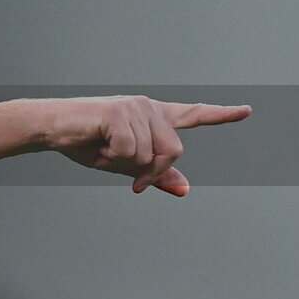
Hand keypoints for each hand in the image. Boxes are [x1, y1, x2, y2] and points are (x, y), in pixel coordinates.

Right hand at [48, 96, 250, 195]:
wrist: (51, 127)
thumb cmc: (85, 143)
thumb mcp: (124, 163)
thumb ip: (155, 174)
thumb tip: (185, 190)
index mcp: (152, 116)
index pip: (193, 115)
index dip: (221, 115)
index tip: (247, 111)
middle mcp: (147, 107)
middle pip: (174, 151)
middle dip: (151, 171)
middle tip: (129, 179)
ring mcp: (134, 107)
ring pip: (149, 155)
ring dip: (123, 164)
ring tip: (102, 151)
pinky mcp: (119, 112)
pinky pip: (130, 151)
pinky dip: (111, 158)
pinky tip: (96, 146)